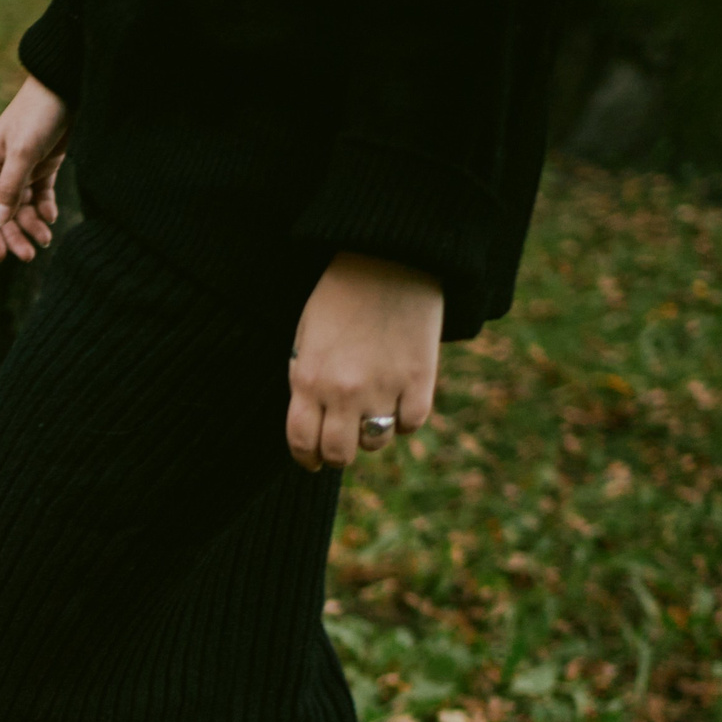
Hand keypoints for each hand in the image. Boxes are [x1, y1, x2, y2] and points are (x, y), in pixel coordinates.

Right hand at [0, 75, 69, 261]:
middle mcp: (1, 171)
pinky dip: (45, 210)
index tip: (0, 254)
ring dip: (31, 226)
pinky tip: (52, 218)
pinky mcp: (44, 167)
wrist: (66, 86)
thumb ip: (11, 188)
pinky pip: (40, 197)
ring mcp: (23, 170)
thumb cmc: (39, 114)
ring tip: (46, 239)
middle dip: (14, 235)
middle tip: (28, 256)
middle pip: (2, 214)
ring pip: (22, 209)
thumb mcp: (23, 152)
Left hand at [286, 252, 444, 471]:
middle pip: (338, 453)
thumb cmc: (340, 295)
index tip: (312, 461)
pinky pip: (412, 423)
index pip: (302, 442)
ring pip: (376, 442)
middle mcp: (344, 391)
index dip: (306, 459)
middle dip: (337, 455)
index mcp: (308, 380)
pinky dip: (406, 419)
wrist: (389, 259)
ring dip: (372, 435)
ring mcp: (384, 387)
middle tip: (342, 445)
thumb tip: (313, 422)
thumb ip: (307, 382)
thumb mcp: (306, 338)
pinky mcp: (420, 379)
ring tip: (372, 414)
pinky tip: (401, 401)